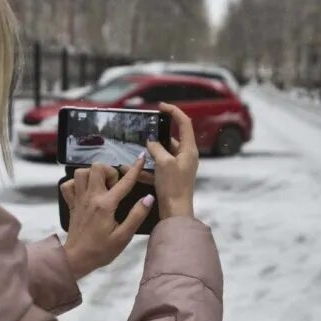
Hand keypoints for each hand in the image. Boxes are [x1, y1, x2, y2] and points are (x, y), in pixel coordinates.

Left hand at [60, 158, 153, 279]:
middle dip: (109, 171)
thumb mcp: (124, 236)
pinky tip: (85, 191)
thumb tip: (148, 198)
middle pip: (97, 168)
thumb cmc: (102, 250)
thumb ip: (136, 216)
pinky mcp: (71, 204)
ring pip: (81, 172)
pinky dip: (76, 183)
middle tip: (115, 185)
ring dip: (92, 174)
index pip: (123, 182)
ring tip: (101, 186)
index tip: (141, 158)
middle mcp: (90, 197)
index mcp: (106, 205)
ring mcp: (78, 199)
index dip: (135, 168)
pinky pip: (68, 185)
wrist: (76, 259)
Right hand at [146, 102, 198, 219]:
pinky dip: (146, 168)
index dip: (174, 111)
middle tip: (144, 130)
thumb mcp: (163, 163)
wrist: (175, 213)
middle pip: (173, 138)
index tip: (161, 107)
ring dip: (149, 152)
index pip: (184, 123)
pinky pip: (157, 168)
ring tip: (135, 148)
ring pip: (163, 153)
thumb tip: (151, 142)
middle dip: (157, 134)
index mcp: (189, 150)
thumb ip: (156, 148)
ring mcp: (178, 168)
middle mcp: (186, 157)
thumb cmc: (173, 186)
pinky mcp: (170, 178)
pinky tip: (131, 168)